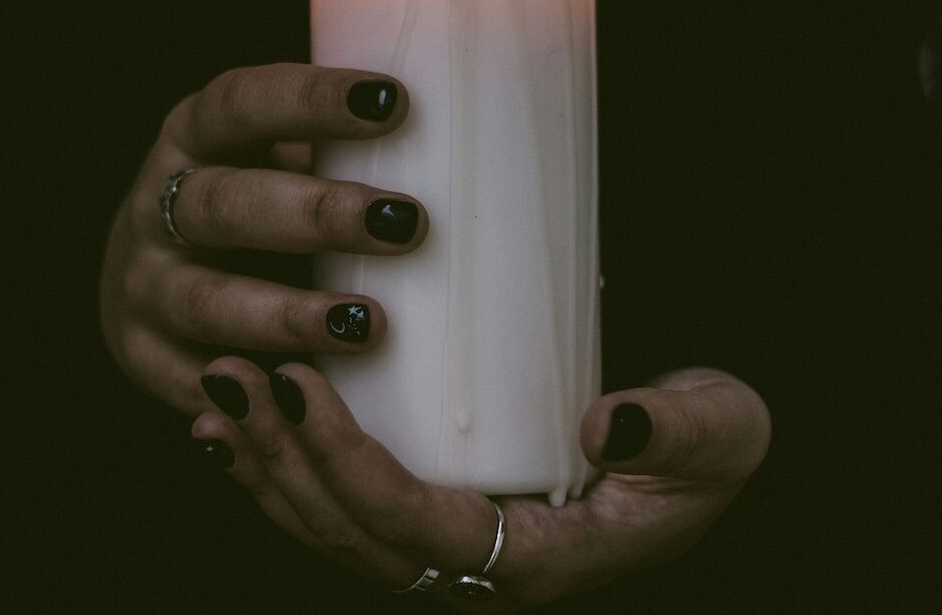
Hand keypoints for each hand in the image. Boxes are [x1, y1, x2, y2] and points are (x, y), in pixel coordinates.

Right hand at [100, 63, 426, 413]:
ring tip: (370, 324)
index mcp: (195, 135)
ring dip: (289, 314)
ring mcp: (143, 287)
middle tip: (407, 223)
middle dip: (318, 215)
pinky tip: (307, 398)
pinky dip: (251, 394)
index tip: (394, 102)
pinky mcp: (145, 359)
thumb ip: (338, 155)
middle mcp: (156, 206)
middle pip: (226, 204)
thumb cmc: (252, 206)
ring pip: (207, 302)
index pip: (242, 103)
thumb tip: (469, 155)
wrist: (148, 275)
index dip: (311, 101)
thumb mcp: (273, 160)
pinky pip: (195, 385)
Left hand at [191, 359, 770, 609]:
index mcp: (539, 560)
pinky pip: (340, 508)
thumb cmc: (705, 448)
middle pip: (354, 534)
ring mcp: (451, 546)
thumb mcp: (720, 430)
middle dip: (284, 458)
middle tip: (237, 373)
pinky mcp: (434, 512)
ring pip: (334, 527)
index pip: (421, 531)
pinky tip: (239, 423)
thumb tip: (604, 429)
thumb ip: (676, 430)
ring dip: (267, 461)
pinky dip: (282, 468)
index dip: (351, 469)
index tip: (303, 387)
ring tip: (221, 388)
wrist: (697, 455)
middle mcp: (482, 568)